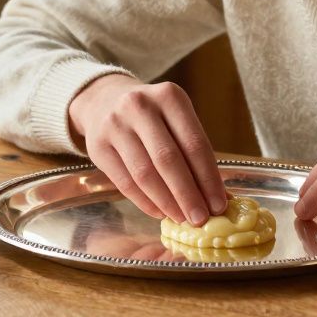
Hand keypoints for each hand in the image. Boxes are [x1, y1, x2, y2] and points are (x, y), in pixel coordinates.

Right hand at [69, 74, 227, 225]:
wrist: (104, 100)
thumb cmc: (152, 116)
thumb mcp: (175, 119)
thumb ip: (194, 153)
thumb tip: (218, 198)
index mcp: (169, 97)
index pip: (194, 143)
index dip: (208, 178)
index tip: (218, 204)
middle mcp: (140, 106)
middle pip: (168, 159)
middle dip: (188, 194)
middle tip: (201, 219)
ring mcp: (115, 125)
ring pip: (145, 173)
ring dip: (166, 202)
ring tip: (181, 218)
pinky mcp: (97, 146)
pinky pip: (125, 181)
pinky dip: (145, 202)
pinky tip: (159, 212)